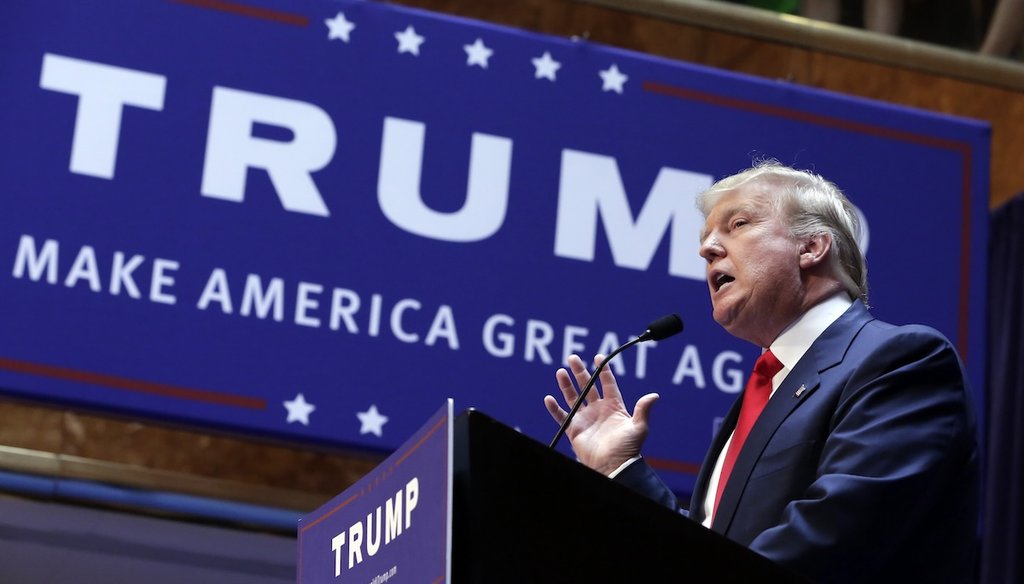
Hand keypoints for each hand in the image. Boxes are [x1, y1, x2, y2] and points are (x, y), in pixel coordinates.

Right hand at [544, 353, 659, 475]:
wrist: (613, 466)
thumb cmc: (628, 448)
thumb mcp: (638, 428)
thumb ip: (643, 410)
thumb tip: (654, 395)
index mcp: (614, 406)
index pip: (607, 384)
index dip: (603, 370)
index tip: (598, 357)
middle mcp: (598, 410)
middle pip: (587, 386)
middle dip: (580, 372)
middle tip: (573, 358)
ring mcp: (585, 419)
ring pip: (573, 397)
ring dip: (566, 385)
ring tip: (560, 372)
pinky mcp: (574, 429)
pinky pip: (561, 417)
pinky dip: (554, 409)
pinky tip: (549, 399)